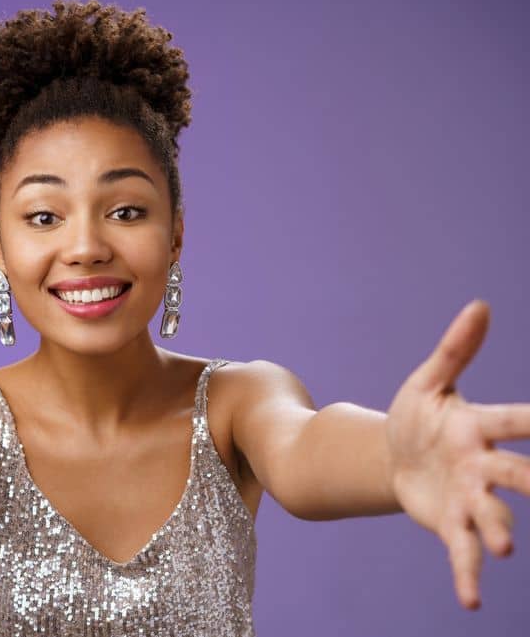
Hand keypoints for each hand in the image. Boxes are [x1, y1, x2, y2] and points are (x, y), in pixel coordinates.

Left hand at [388, 299, 529, 609]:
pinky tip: (469, 602)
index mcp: (479, 426)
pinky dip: (467, 577)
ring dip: (501, 531)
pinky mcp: (452, 524)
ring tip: (506, 549)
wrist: (392, 455)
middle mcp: (484, 464)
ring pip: (492, 515)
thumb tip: (479, 305)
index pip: (515, 420)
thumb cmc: (419, 416)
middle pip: (516, 473)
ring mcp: (471, 497)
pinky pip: (462, 552)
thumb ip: (454, 350)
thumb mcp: (428, 382)